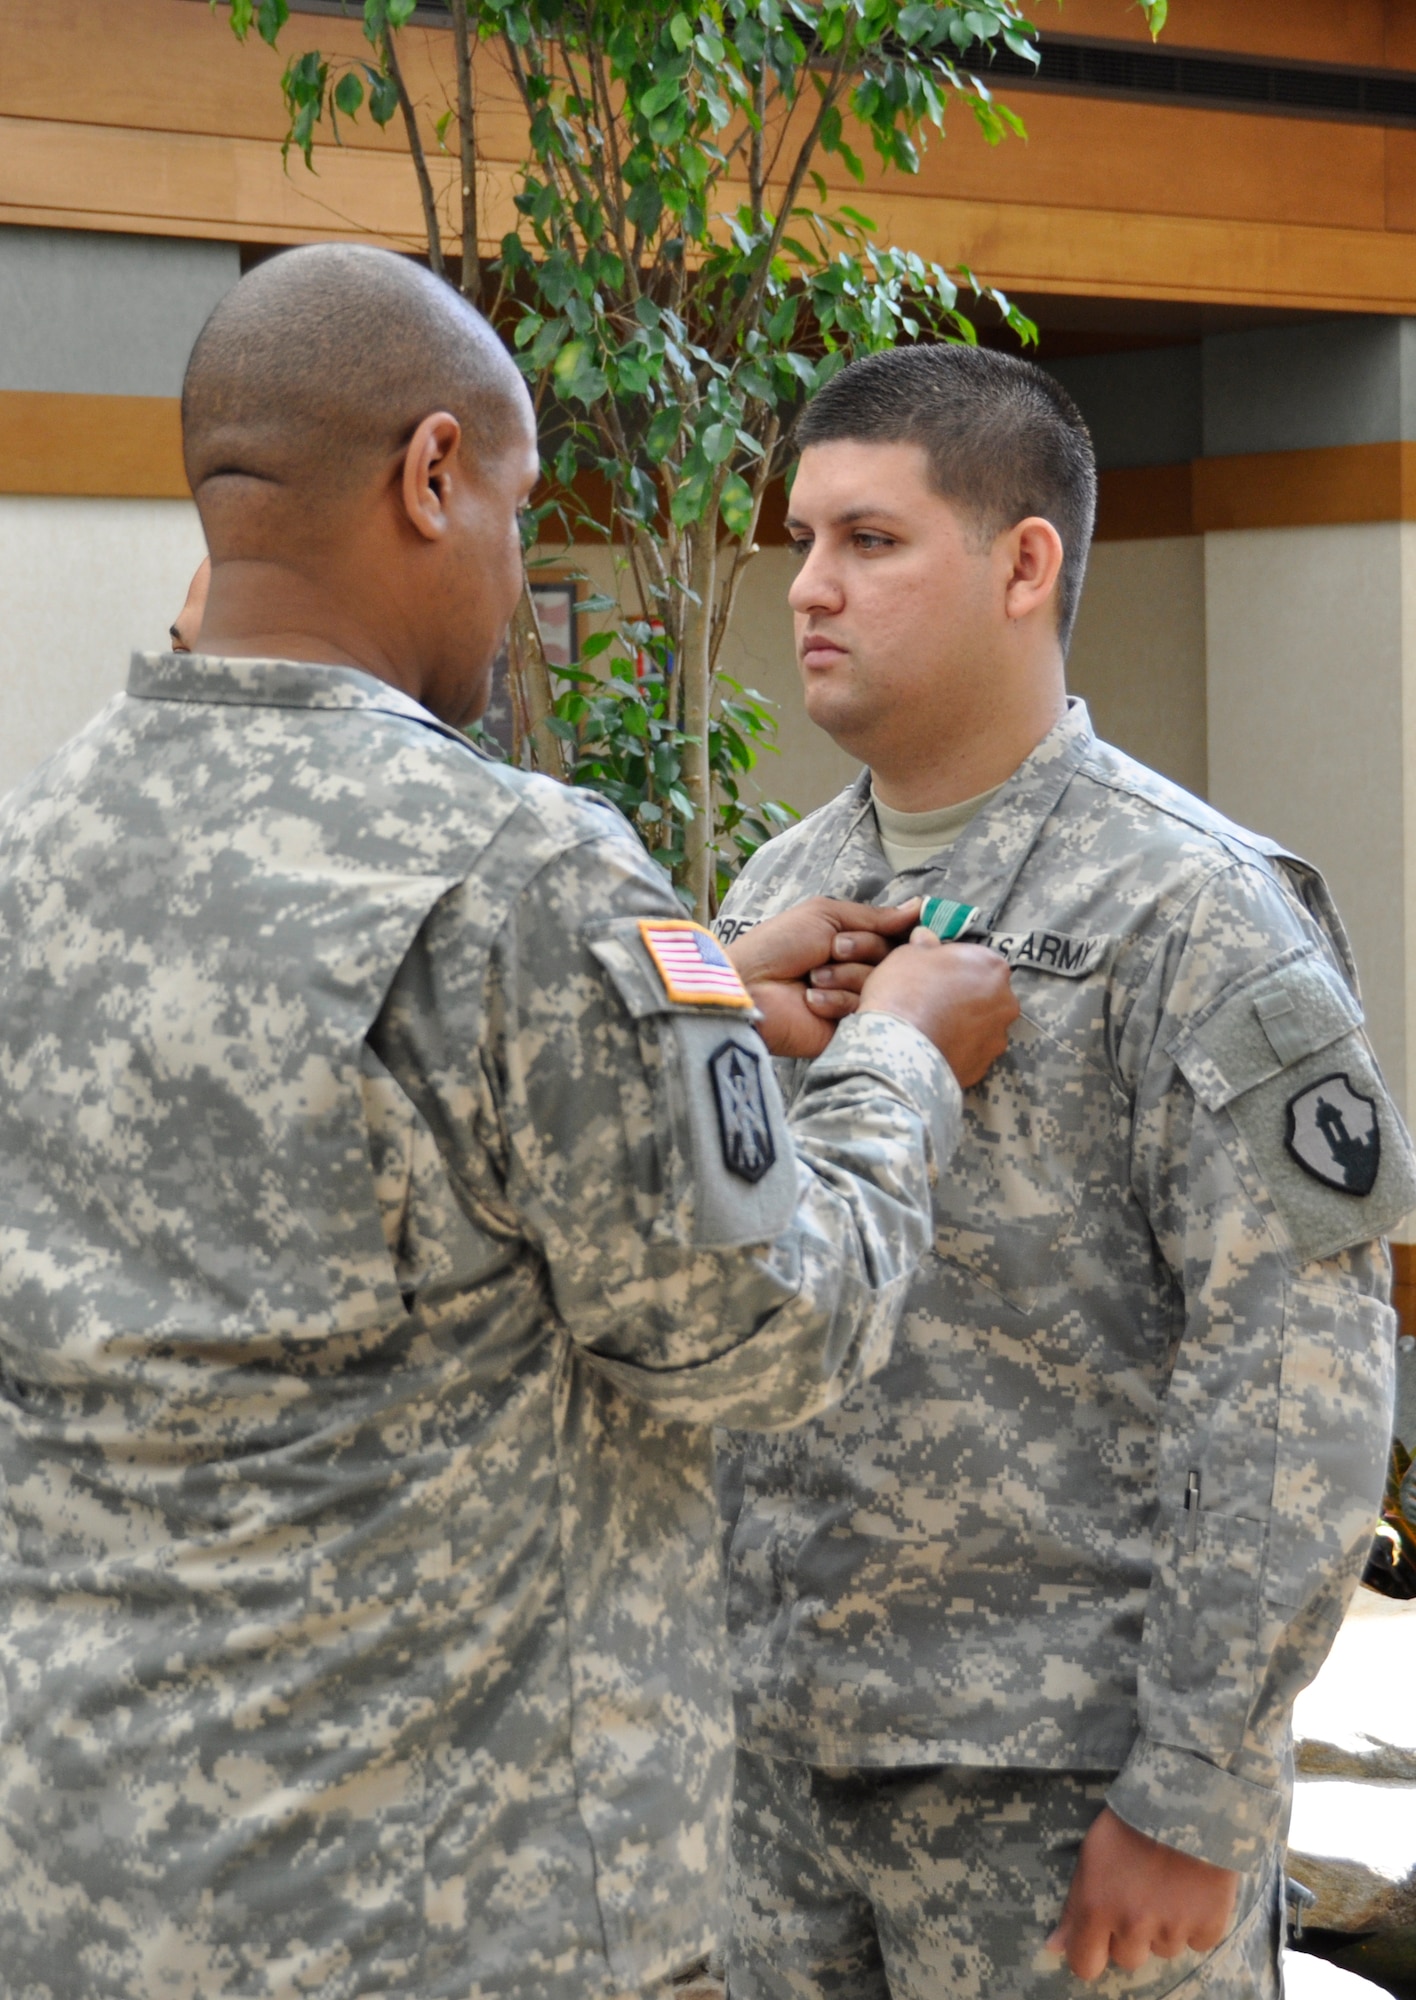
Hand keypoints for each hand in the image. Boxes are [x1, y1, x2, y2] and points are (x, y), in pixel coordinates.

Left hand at [727, 898, 921, 1059]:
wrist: (750, 986)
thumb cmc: (778, 946)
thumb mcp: (825, 915)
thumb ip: (873, 916)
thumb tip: (919, 906)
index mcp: (854, 944)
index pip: (895, 937)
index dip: (896, 933)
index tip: (901, 928)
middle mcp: (859, 972)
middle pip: (893, 960)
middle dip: (861, 949)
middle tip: (832, 950)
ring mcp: (855, 1003)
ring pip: (882, 985)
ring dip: (844, 975)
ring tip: (812, 978)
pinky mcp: (848, 1031)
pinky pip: (865, 1011)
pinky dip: (837, 1001)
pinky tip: (811, 1001)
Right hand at [857, 930, 1016, 1086]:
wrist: (898, 1051)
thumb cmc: (904, 992)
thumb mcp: (906, 955)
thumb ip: (924, 945)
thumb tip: (926, 937)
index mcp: (992, 966)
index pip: (976, 960)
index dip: (952, 968)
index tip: (931, 976)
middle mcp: (1005, 1001)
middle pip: (986, 994)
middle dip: (965, 998)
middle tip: (933, 1004)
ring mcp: (998, 1037)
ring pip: (981, 1026)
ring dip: (963, 1026)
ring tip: (932, 1031)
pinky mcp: (985, 1067)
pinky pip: (971, 1053)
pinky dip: (957, 1050)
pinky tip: (934, 1049)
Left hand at [1045, 1807, 1240, 1980]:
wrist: (1187, 1800)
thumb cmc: (1129, 1821)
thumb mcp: (1090, 1854)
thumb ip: (1074, 1907)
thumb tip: (1054, 1947)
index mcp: (1097, 1908)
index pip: (1085, 1965)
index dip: (1091, 1953)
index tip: (1100, 1939)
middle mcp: (1133, 1925)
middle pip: (1127, 1959)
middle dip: (1130, 1935)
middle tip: (1139, 1895)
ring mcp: (1173, 1928)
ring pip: (1164, 1950)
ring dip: (1164, 1927)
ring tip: (1168, 1885)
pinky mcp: (1209, 1926)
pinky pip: (1198, 1941)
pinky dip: (1197, 1923)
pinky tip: (1193, 1890)